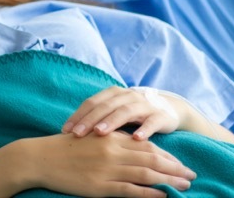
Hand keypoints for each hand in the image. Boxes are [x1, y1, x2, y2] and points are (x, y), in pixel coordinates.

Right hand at [23, 132, 195, 197]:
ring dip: (169, 180)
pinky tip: (162, 195)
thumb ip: (111, 139)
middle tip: (192, 175)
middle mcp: (112, 151)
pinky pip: (130, 190)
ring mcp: (107, 169)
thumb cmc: (63, 147)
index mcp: (110, 137)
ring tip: (185, 186)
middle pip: (152, 159)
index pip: (146, 145)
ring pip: (146, 174)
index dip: (167, 154)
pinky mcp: (100, 186)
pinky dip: (149, 193)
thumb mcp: (90, 136)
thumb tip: (133, 146)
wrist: (39, 158)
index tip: (180, 162)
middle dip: (175, 167)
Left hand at [64, 86, 181, 141]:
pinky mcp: (160, 116)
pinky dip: (144, 129)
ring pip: (125, 111)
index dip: (78, 115)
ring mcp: (144, 105)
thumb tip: (70, 132)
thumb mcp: (115, 113)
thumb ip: (98, 119)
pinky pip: (152, 122)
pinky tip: (136, 139)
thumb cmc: (133, 115)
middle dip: (90, 120)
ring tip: (100, 133)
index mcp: (113, 93)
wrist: (167, 110)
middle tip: (77, 134)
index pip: (92, 102)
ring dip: (112, 122)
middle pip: (105, 106)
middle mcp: (127, 96)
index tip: (66, 130)